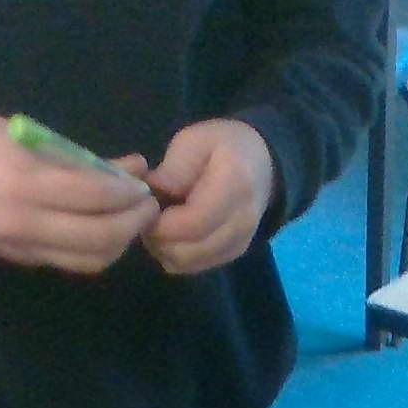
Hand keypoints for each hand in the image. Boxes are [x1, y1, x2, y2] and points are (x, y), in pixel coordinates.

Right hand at [0, 111, 158, 273]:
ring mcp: (22, 246)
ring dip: (119, 243)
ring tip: (130, 220)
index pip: (93, 195)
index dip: (127, 193)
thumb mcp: (29, 137)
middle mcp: (25, 222)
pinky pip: (71, 262)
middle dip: (133, 223)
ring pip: (90, 259)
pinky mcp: (22, 259)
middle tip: (147, 207)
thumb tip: (133, 168)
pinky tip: (105, 230)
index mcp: (24, 181)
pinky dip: (96, 250)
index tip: (143, 185)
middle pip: (99, 237)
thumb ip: (81, 158)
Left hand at [141, 118, 275, 273]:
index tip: (145, 209)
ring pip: (188, 263)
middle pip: (189, 250)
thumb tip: (151, 196)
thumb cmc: (224, 146)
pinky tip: (172, 234)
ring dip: (164, 249)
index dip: (161, 224)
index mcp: (235, 186)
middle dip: (158, 238)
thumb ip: (173, 169)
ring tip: (158, 224)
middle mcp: (242, 221)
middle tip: (146, 217)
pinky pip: (195, 267)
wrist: (262, 164)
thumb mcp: (195, 141)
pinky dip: (176, 255)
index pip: (193, 223)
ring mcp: (240, 242)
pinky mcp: (234, 254)